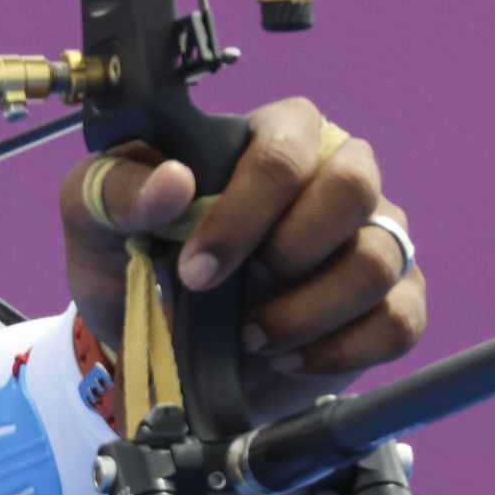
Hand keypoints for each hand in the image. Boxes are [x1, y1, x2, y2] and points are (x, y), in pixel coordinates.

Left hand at [60, 97, 425, 426]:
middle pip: (354, 187)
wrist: (152, 342)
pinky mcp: (391, 301)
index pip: (285, 148)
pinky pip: (399, 319)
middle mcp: (332, 176)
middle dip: (288, 253)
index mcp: (269, 137)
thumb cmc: (133, 259)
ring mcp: (370, 237)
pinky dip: (339, 350)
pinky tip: (287, 358)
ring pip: (378, 260)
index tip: (197, 269)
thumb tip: (170, 183)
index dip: (244, 213)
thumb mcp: (95, 218)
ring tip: (253, 337)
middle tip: (235, 300)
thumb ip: (116, 189)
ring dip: (307, 313)